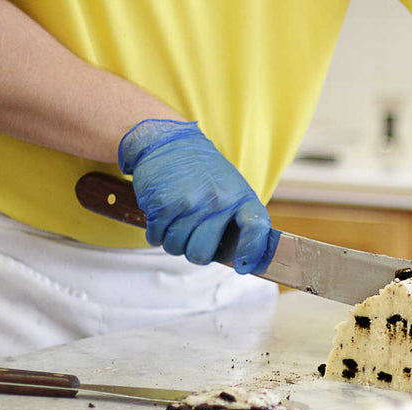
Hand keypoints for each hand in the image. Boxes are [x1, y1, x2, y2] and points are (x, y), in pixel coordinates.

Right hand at [118, 119, 274, 273]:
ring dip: (171, 242)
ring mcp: (190, 202)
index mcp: (240, 197)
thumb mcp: (230, 189)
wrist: (168, 142)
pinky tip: (161, 216)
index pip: (256, 228)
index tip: (242, 265)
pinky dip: (155, 233)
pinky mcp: (163, 203)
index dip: (251, 251)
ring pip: (175, 248)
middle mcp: (218, 201)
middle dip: (192, 251)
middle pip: (202, 254)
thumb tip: (244, 263)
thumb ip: (235, 221)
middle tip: (190, 236)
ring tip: (175, 222)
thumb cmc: (202, 174)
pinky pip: (155, 237)